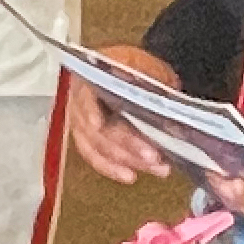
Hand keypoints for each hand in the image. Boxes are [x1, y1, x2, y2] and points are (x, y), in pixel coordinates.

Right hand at [68, 46, 184, 184]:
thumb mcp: (150, 69)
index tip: (98, 124)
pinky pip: (94, 156)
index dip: (90, 110)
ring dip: (125, 160)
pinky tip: (130, 175)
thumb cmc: (139, 68)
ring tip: (154, 167)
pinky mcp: (87, 138)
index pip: (85, 95)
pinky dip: (112, 168)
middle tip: (153, 156)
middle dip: (126, 145)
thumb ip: (152, 87)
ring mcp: (80, 120)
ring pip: (96, 146)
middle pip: (96, 128)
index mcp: (91, 75)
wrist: (132, 71)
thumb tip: (164, 111)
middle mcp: (79, 99)